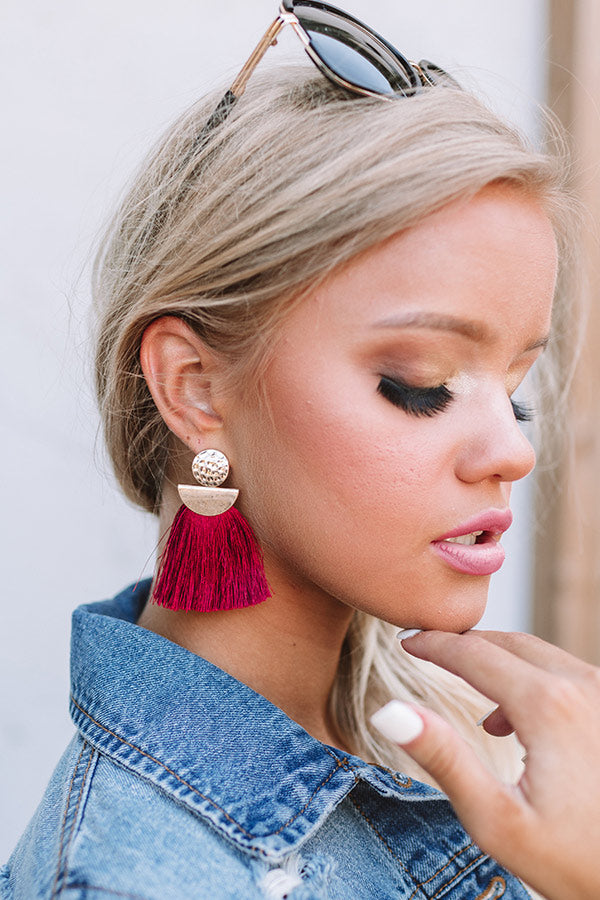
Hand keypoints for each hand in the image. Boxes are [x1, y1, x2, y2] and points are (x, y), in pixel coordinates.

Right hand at [372, 630, 599, 899]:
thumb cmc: (575, 862)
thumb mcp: (496, 819)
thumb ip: (443, 759)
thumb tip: (390, 712)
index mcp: (549, 706)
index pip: (474, 653)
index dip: (434, 644)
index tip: (407, 642)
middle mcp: (585, 686)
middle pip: (508, 643)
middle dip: (464, 646)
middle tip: (428, 652)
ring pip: (540, 655)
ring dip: (499, 663)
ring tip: (467, 691)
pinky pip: (566, 674)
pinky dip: (531, 679)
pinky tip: (514, 720)